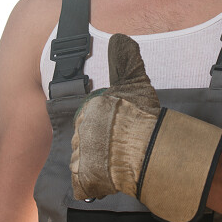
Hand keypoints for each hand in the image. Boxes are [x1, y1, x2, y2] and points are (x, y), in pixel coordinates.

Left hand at [70, 33, 221, 221]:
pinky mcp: (83, 180)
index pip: (91, 118)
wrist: (144, 150)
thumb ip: (126, 60)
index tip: (122, 129)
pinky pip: (84, 183)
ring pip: (86, 160)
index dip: (108, 124)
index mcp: (86, 110)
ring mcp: (79, 157)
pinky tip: (110, 179)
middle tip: (123, 147)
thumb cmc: (140, 116)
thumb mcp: (135, 82)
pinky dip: (94, 184)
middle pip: (88, 139)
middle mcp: (78, 133)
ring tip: (119, 163)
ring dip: (99, 163)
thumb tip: (119, 38)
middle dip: (102, 144)